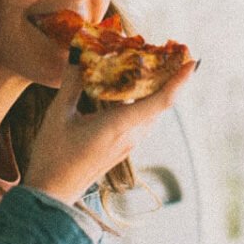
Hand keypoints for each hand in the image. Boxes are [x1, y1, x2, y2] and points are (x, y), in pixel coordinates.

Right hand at [23, 58, 196, 204]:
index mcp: (119, 125)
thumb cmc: (53, 154)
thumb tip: (79, 53)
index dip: (179, 81)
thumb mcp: (59, 114)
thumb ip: (71, 83)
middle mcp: (130, 135)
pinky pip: (141, 119)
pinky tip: (131, 89)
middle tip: (171, 52)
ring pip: (152, 112)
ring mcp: (128, 144)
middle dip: (170, 78)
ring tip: (154, 65)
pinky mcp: (122, 148)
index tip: (191, 62)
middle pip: (160, 103)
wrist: (52, 191)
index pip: (160, 101)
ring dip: (157, 89)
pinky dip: (143, 100)